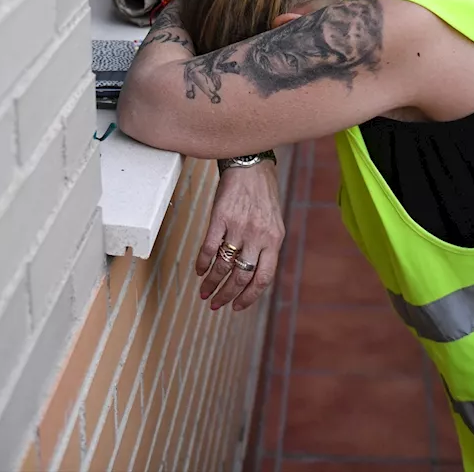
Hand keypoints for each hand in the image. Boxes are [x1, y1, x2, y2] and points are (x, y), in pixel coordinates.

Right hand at [196, 159, 283, 311]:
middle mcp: (258, 236)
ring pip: (223, 266)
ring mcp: (239, 227)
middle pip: (241, 277)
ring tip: (204, 292)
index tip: (237, 307)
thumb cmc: (263, 194)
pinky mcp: (220, 217)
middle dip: (226, 296)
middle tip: (215, 304)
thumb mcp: (273, 222)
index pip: (263, 278)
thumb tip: (253, 274)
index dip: (249, 297)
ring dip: (211, 283)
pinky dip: (202, 263)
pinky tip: (199, 271)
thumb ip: (267, 246)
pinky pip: (209, 248)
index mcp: (274, 240)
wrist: (251, 165)